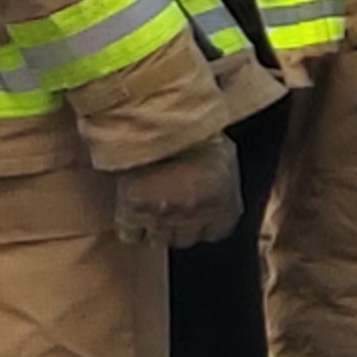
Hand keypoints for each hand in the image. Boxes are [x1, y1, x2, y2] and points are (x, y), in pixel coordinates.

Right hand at [112, 137, 245, 251]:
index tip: (198, 210)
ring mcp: (164, 220)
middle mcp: (196, 219)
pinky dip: (131, 225)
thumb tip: (219, 186)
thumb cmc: (198, 130)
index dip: (205, 221)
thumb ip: (224, 179)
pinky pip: (132, 234)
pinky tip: (132, 208)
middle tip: (171, 203)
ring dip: (154, 225)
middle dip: (179, 223)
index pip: (216, 231)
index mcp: (223, 208)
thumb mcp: (225, 152)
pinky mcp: (133, 214)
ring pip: (158, 238)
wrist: (161, 118)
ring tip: (151, 203)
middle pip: (185, 238)